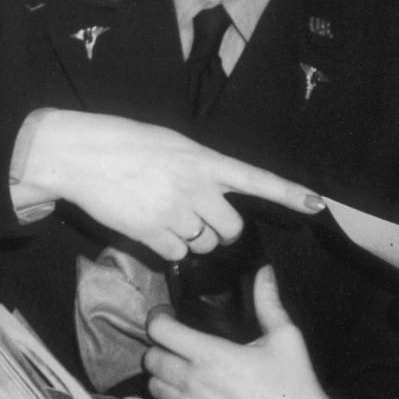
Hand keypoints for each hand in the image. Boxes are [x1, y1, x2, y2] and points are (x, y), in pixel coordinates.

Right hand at [19, 109, 321, 262]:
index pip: (258, 179)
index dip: (290, 194)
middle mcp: (197, 187)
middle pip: (231, 228)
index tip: (318, 204)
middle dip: (220, 231)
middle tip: (197, 217)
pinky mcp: (151, 232)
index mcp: (206, 160)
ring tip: (164, 214)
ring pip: (203, 244)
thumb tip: (217, 195)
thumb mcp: (174, 146)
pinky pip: (176, 254)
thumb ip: (202, 169)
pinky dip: (167, 248)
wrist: (79, 154)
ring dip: (191, 239)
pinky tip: (149, 226)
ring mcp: (175, 211)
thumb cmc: (127, 143)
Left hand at [143, 268, 354, 398]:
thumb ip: (269, 303)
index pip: (160, 330)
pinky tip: (188, 398)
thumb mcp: (286, 338)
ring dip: (162, 375)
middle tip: (176, 344)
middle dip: (160, 347)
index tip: (168, 316)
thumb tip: (265, 271)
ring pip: (153, 386)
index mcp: (211, 354)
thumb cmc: (295, 385)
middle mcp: (192, 381)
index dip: (158, 318)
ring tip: (180, 370)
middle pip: (151, 358)